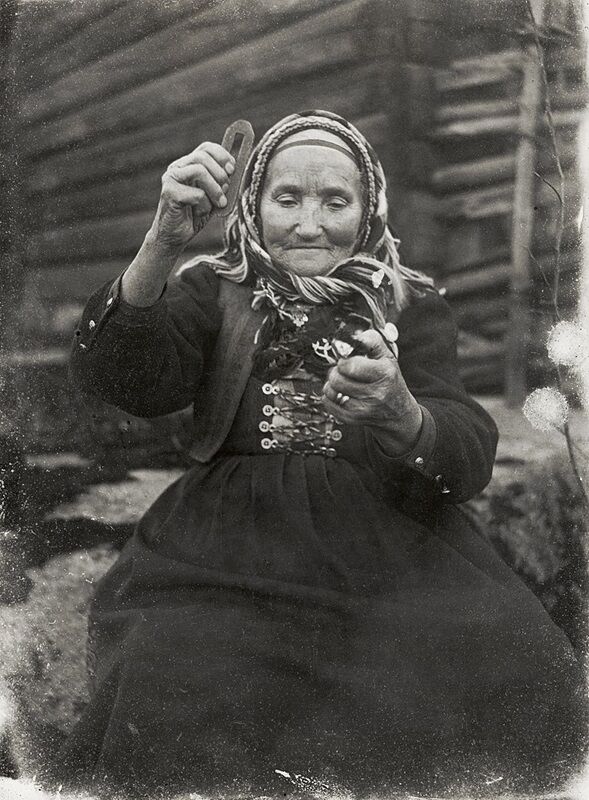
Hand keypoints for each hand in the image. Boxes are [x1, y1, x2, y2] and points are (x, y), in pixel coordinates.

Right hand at [149, 142, 235, 248]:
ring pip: (199, 171)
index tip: (232, 169)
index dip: (222, 155)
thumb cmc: (195, 216)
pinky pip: (196, 194)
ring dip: (215, 189)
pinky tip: (199, 213)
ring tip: (218, 204)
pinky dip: (205, 206)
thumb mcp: (213, 197)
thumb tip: (234, 171)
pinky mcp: (168, 192)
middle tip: (226, 190)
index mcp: (188, 165)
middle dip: (220, 173)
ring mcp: (170, 178)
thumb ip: (222, 183)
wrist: (175, 237)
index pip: (206, 148)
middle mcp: (177, 168)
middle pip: (203, 157)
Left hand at [322, 329, 422, 454]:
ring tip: (344, 382)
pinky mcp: (352, 419)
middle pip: (337, 378)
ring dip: (333, 383)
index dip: (344, 360)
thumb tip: (352, 335)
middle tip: (345, 371)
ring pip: (330, 390)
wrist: (397, 411)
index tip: (347, 359)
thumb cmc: (389, 379)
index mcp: (385, 374)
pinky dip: (330, 396)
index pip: (350, 365)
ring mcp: (363, 409)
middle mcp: (376, 393)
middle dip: (337, 371)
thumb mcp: (387, 356)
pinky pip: (327, 403)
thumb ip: (371, 340)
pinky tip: (342, 393)